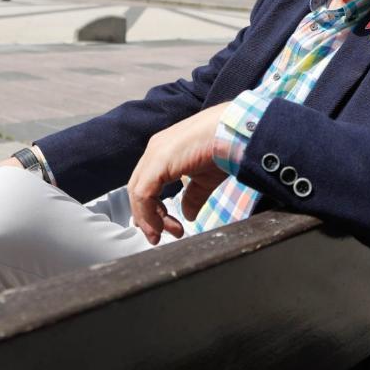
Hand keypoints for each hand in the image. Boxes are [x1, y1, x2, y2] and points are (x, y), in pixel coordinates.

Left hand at [127, 103, 229, 244]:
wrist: (232, 133)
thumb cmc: (224, 148)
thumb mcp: (205, 179)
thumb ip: (193, 196)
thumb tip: (188, 215)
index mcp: (164, 151)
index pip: (146, 184)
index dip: (150, 209)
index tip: (163, 227)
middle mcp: (155, 150)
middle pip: (138, 189)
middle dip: (147, 217)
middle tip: (159, 236)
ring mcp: (154, 154)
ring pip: (137, 193)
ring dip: (148, 219)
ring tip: (163, 234)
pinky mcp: (157, 163)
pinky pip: (144, 194)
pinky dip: (148, 214)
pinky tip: (161, 227)